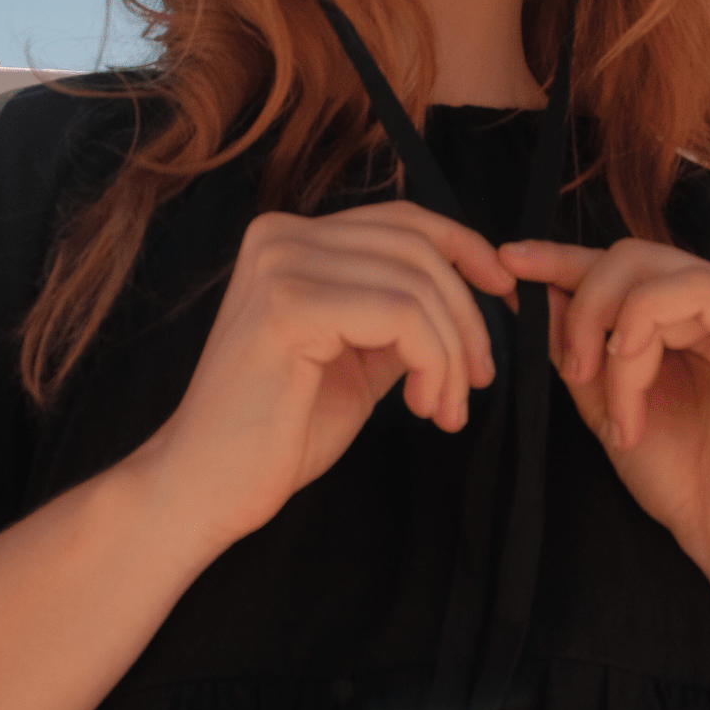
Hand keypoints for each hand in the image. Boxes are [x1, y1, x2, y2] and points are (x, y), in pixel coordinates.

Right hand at [155, 201, 513, 549]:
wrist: (205, 488)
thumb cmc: (277, 431)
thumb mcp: (356, 356)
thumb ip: (399, 314)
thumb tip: (471, 292)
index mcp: (290, 238)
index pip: (401, 220)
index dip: (465, 248)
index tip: (505, 294)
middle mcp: (281, 236)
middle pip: (418, 249)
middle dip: (467, 318)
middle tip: (474, 384)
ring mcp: (281, 265)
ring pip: (417, 285)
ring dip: (452, 353)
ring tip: (443, 408)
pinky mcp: (288, 306)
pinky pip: (400, 316)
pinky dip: (432, 361)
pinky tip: (421, 405)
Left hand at [499, 238, 709, 588]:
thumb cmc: (680, 475)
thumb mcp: (605, 399)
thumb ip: (574, 343)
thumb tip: (527, 286)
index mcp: (690, 307)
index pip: (617, 262)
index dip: (558, 259)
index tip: (505, 263)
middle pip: (629, 256)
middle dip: (581, 309)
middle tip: (573, 374)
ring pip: (652, 273)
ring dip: (612, 337)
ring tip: (616, 408)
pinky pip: (696, 291)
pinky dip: (646, 329)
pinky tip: (635, 378)